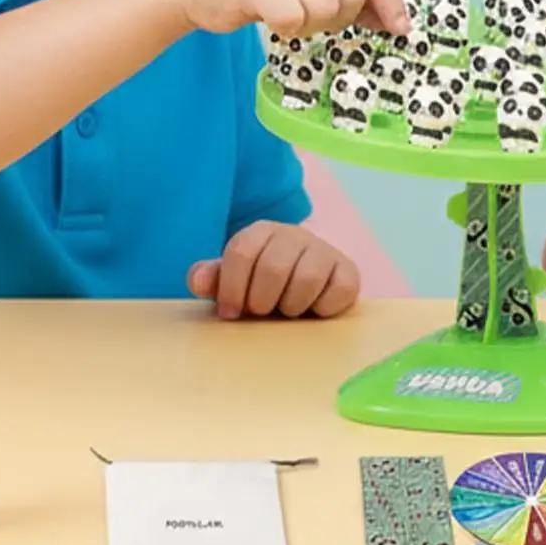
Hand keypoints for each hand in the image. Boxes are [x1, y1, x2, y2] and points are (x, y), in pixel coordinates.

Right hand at [178, 0, 407, 38]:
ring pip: (326, 10)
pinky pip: (294, 20)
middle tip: (310, 15)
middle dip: (339, 17)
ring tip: (287, 13)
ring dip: (310, 26)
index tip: (398, 28)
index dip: (390, 1)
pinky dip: (286, 29)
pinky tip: (270, 17)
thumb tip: (394, 19)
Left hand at [188, 222, 360, 319]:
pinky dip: (322, 308)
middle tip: (261, 312)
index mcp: (261, 232)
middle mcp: (294, 235)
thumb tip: (197, 281)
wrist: (307, 284)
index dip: (232, 288)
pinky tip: (314, 309)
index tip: (231, 312)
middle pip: (272, 268)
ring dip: (291, 306)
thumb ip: (213, 278)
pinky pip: (337, 291)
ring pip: (305, 280)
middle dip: (262, 301)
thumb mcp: (234, 280)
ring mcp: (324, 250)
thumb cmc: (261, 285)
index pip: (241, 252)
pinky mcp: (348, 271)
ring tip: (287, 310)